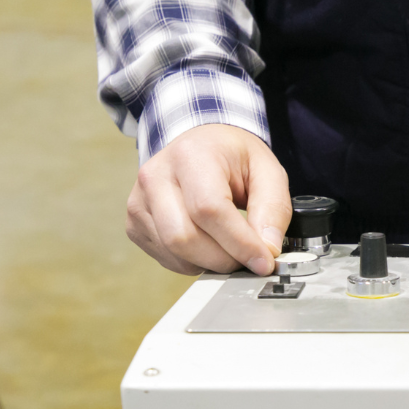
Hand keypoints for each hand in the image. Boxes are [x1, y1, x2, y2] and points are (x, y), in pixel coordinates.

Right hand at [125, 124, 290, 275]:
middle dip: (225, 258)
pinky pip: (167, 259)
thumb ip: (273, 209)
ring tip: (232, 248)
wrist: (199, 146)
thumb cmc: (233, 157)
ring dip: (212, 263)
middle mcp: (155, 176)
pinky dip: (195, 262)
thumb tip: (267, 249)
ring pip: (175, 253)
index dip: (239, 242)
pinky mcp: (135, 224)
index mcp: (190, 155)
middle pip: (185, 238)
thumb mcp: (268, 170)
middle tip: (251, 258)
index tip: (264, 261)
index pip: (209, 209)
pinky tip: (210, 245)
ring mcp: (139, 202)